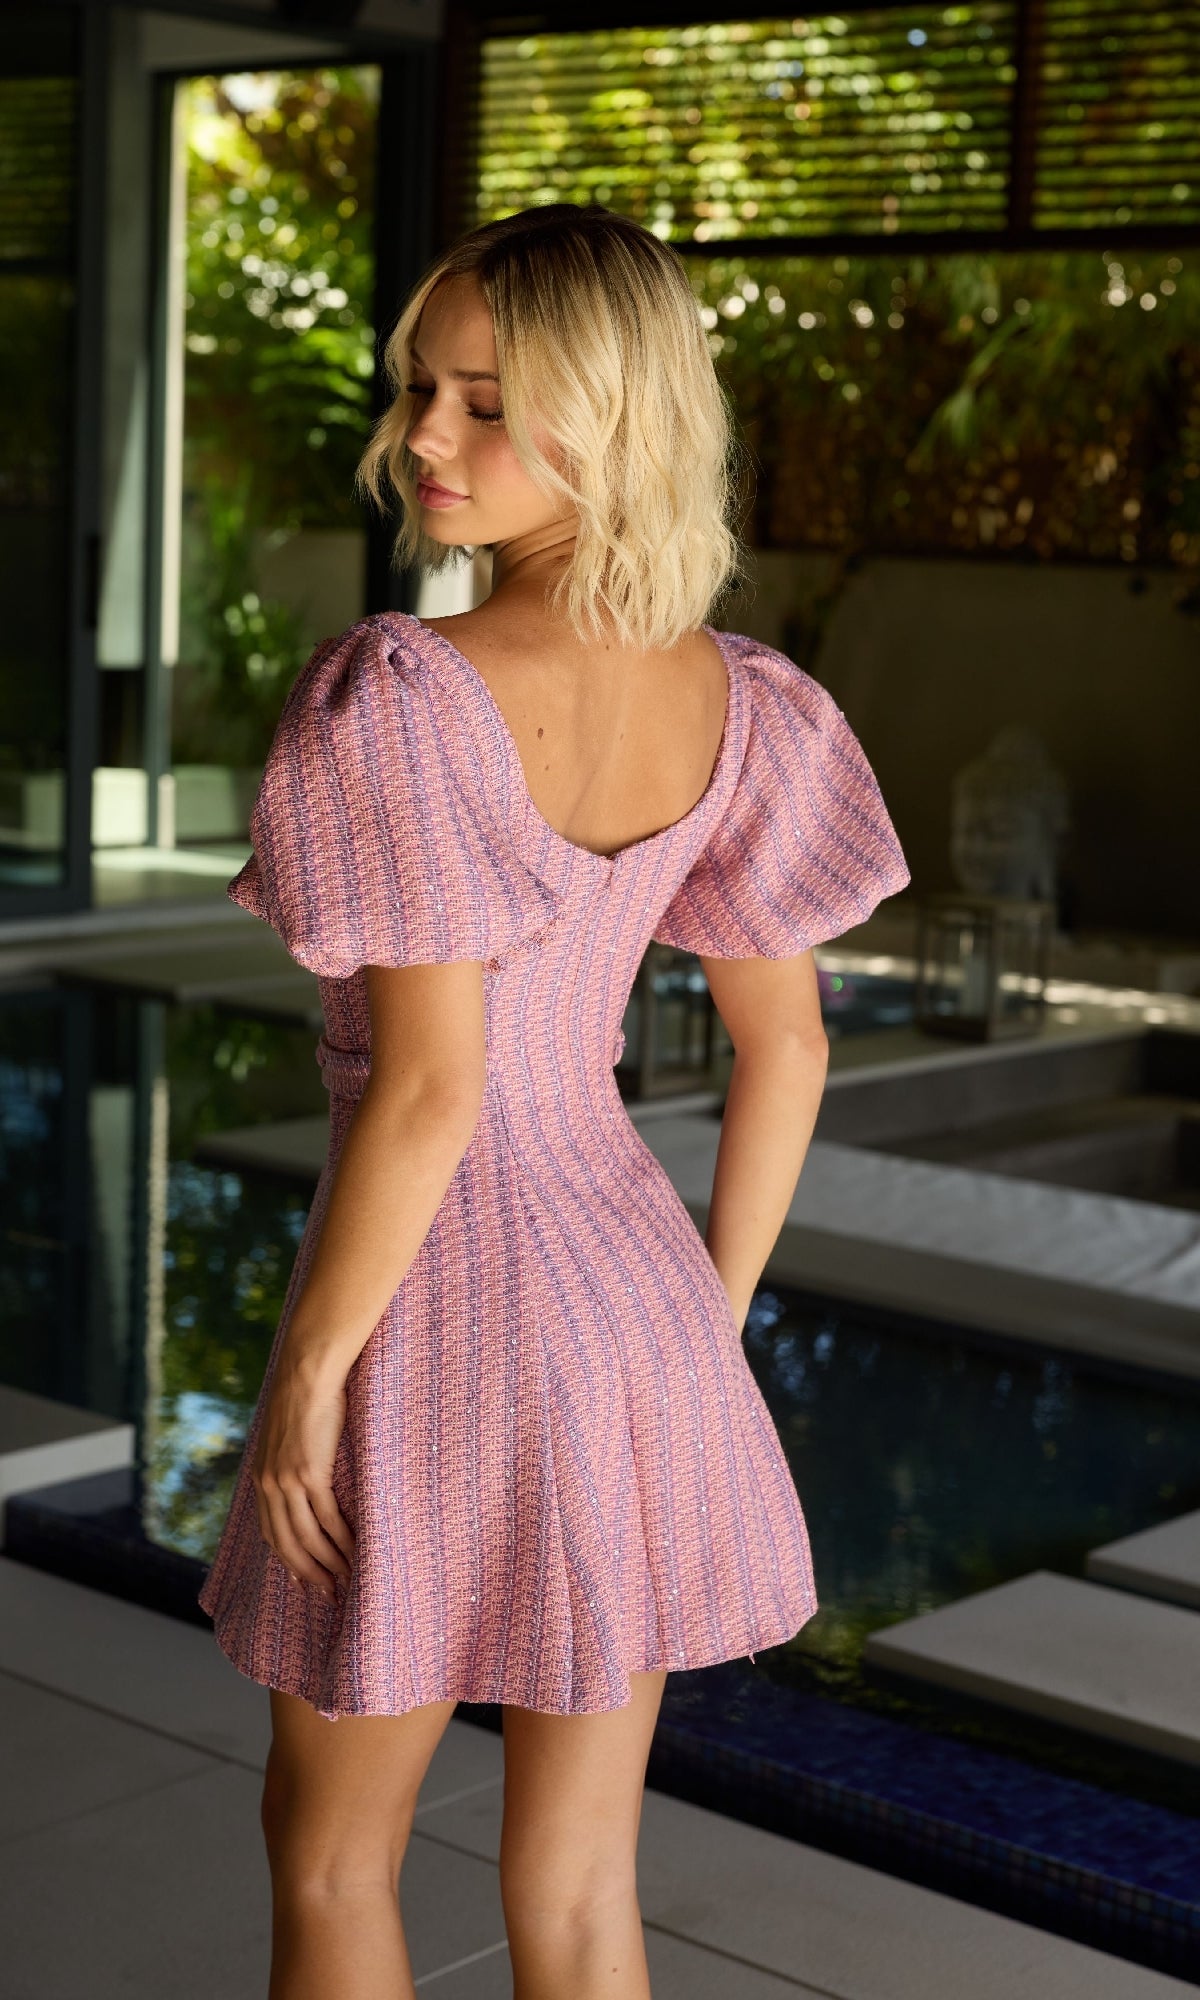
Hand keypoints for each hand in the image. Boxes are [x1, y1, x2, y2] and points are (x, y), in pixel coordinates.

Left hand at [251, 1354, 355, 1604]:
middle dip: (307, 1573)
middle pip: (286, 1544)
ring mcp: (288, 1481)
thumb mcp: (285, 1436)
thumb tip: (304, 1474)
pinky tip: (354, 1553)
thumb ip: (289, 1460)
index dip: (287, 1560)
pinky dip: (341, 1540)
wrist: (306, 1373)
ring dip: (327, 1563)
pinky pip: (327, 1518)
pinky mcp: (310, 1473)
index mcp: (261, 1478)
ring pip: (307, 1537)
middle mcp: (270, 1485)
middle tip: (327, 1594)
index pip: (270, 1532)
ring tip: (346, 1580)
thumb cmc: (304, 1398)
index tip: (302, 1581)